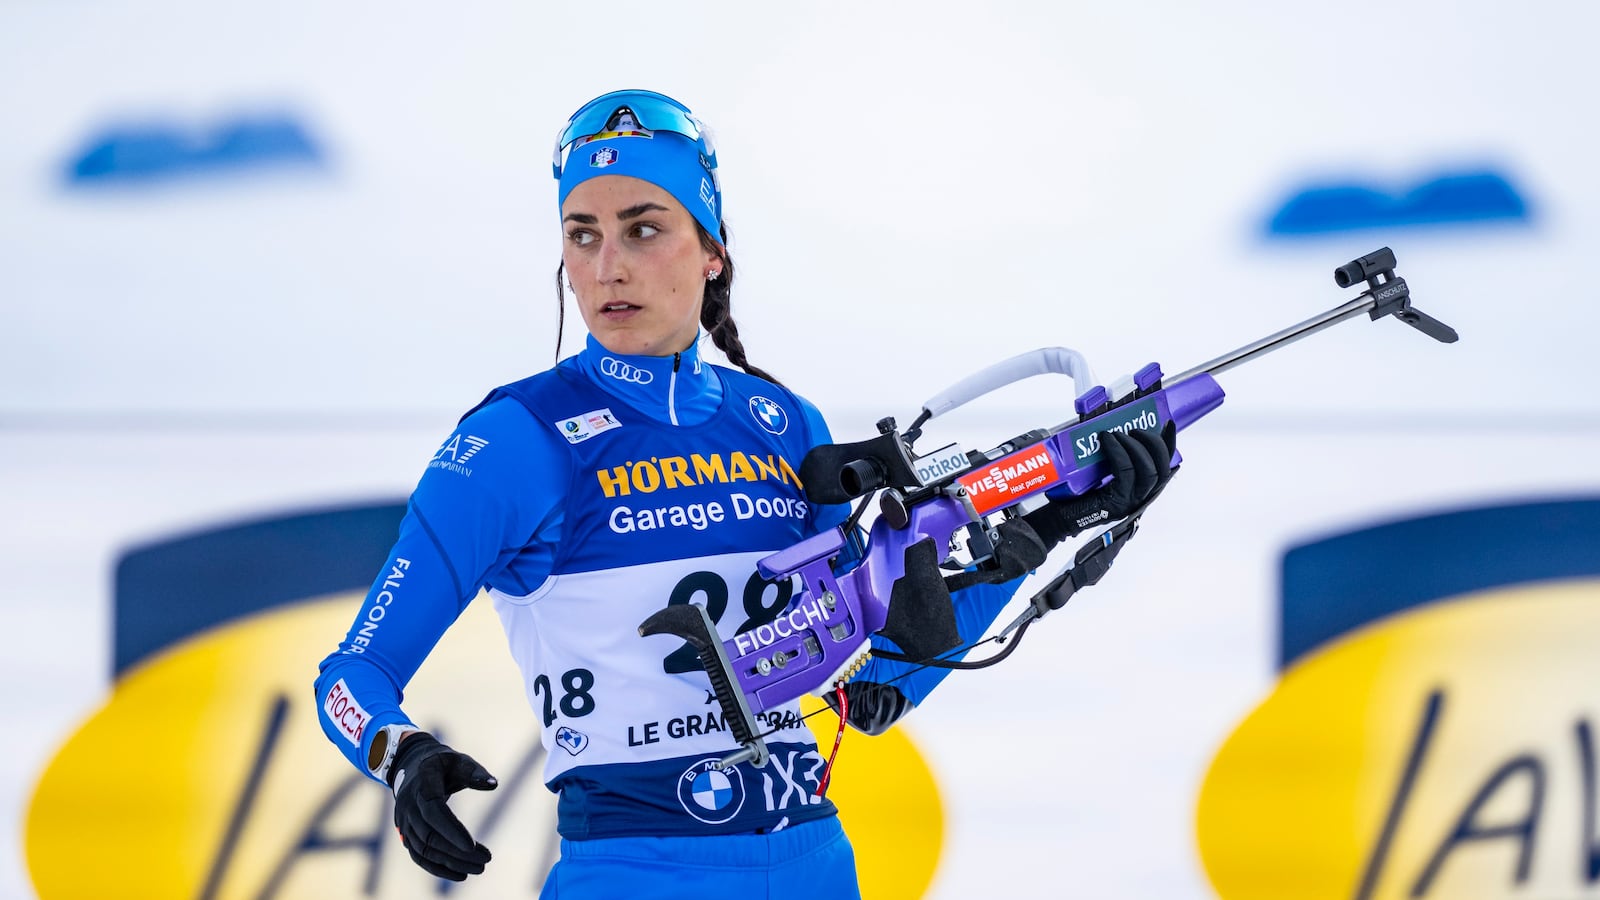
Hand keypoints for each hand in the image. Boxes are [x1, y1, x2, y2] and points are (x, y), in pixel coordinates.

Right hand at [388, 733, 496, 881]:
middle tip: (486, 859)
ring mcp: (404, 822)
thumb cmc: (442, 764)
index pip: (433, 812)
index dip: (451, 830)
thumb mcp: (459, 760)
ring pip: (424, 849)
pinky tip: (460, 874)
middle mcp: (409, 806)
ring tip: (479, 868)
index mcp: (423, 785)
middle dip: (457, 852)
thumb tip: (493, 784)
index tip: (472, 845)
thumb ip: (475, 772)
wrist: (412, 767)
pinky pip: (418, 855)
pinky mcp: (405, 834)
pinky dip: (437, 867)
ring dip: (450, 862)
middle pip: (430, 836)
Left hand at [1025, 425, 1174, 546]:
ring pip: (1148, 472)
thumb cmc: (1078, 493)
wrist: (1060, 515)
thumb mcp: (1103, 471)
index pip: (1165, 466)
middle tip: (1134, 430)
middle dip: (1152, 443)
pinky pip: (1126, 473)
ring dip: (1134, 446)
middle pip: (1162, 468)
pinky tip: (1108, 442)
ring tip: (1117, 434)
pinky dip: (1118, 453)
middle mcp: (1141, 497)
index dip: (1169, 444)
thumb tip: (1118, 428)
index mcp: (1142, 489)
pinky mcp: (1117, 502)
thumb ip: (1117, 457)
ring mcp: (1130, 502)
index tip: (1168, 423)